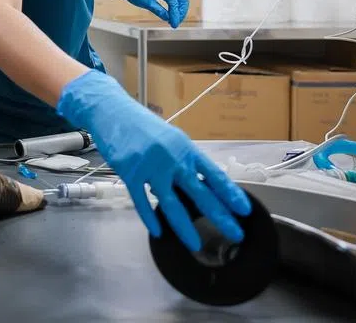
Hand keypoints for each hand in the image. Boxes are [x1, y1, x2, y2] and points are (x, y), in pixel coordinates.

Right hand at [58, 69, 251, 252]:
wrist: (111, 110)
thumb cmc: (141, 124)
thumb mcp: (169, 138)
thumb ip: (181, 161)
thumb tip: (191, 186)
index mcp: (186, 148)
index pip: (214, 174)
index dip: (230, 193)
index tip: (244, 209)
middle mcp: (172, 158)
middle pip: (200, 192)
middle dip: (220, 216)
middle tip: (235, 233)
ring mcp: (150, 166)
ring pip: (171, 203)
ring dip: (185, 227)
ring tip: (195, 244)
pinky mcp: (129, 173)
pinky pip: (141, 201)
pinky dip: (149, 218)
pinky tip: (157, 232)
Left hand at [114, 0, 189, 27]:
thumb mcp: (146, 3)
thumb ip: (159, 11)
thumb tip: (169, 19)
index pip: (174, 2)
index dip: (175, 15)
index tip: (174, 25)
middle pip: (183, 0)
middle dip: (181, 13)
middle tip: (175, 24)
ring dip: (179, 11)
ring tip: (173, 21)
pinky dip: (176, 7)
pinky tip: (172, 16)